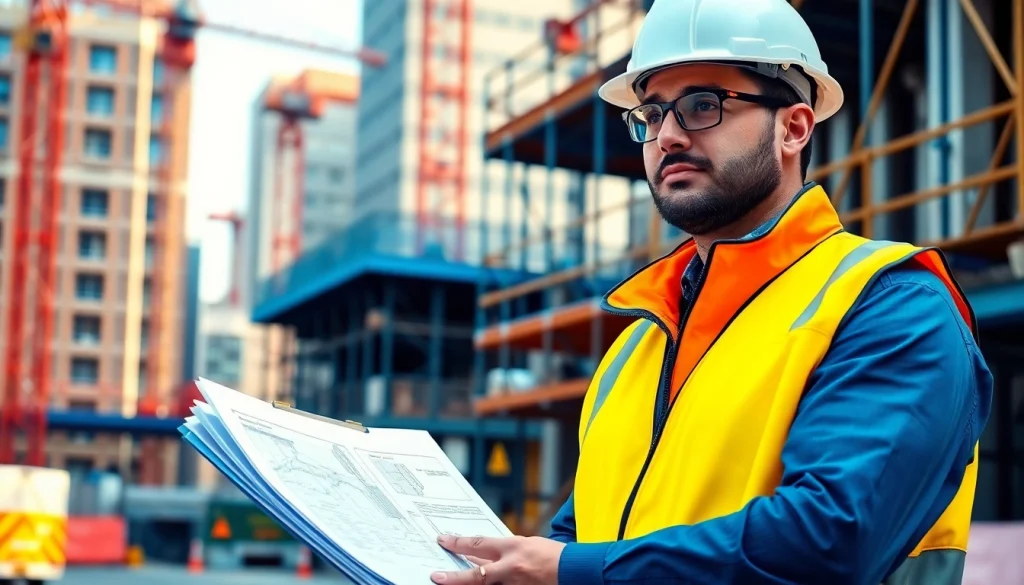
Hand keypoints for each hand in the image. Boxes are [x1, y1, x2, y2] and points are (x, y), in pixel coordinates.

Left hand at [430, 534, 565, 584]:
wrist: (576, 571)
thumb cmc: (553, 556)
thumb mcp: (527, 545)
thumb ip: (504, 551)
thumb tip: (480, 555)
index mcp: (514, 548)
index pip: (479, 544)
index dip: (459, 543)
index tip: (443, 540)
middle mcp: (511, 568)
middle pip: (477, 573)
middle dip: (454, 576)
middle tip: (436, 575)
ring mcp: (514, 584)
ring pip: (484, 583)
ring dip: (468, 580)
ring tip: (450, 579)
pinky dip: (487, 584)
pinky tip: (475, 582)